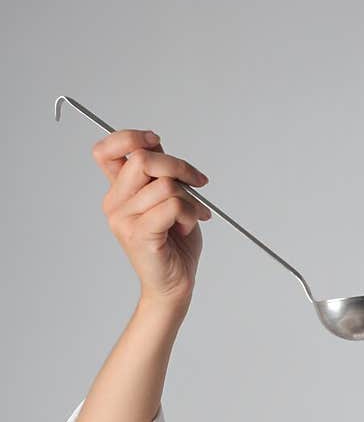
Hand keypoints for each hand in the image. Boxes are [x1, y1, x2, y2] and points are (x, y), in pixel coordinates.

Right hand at [92, 128, 212, 308]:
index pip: (107, 150)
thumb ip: (157, 172)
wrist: (174, 284)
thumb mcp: (167, 198)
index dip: (131, 137)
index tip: (156, 141)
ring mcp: (124, 219)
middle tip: (197, 183)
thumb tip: (155, 143)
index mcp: (118, 192)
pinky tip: (187, 227)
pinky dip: (190, 213)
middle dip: (178, 166)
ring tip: (193, 216)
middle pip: (143, 159)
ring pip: (164, 184)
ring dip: (191, 198)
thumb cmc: (174, 244)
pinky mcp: (140, 234)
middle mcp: (115, 203)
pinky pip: (172, 205)